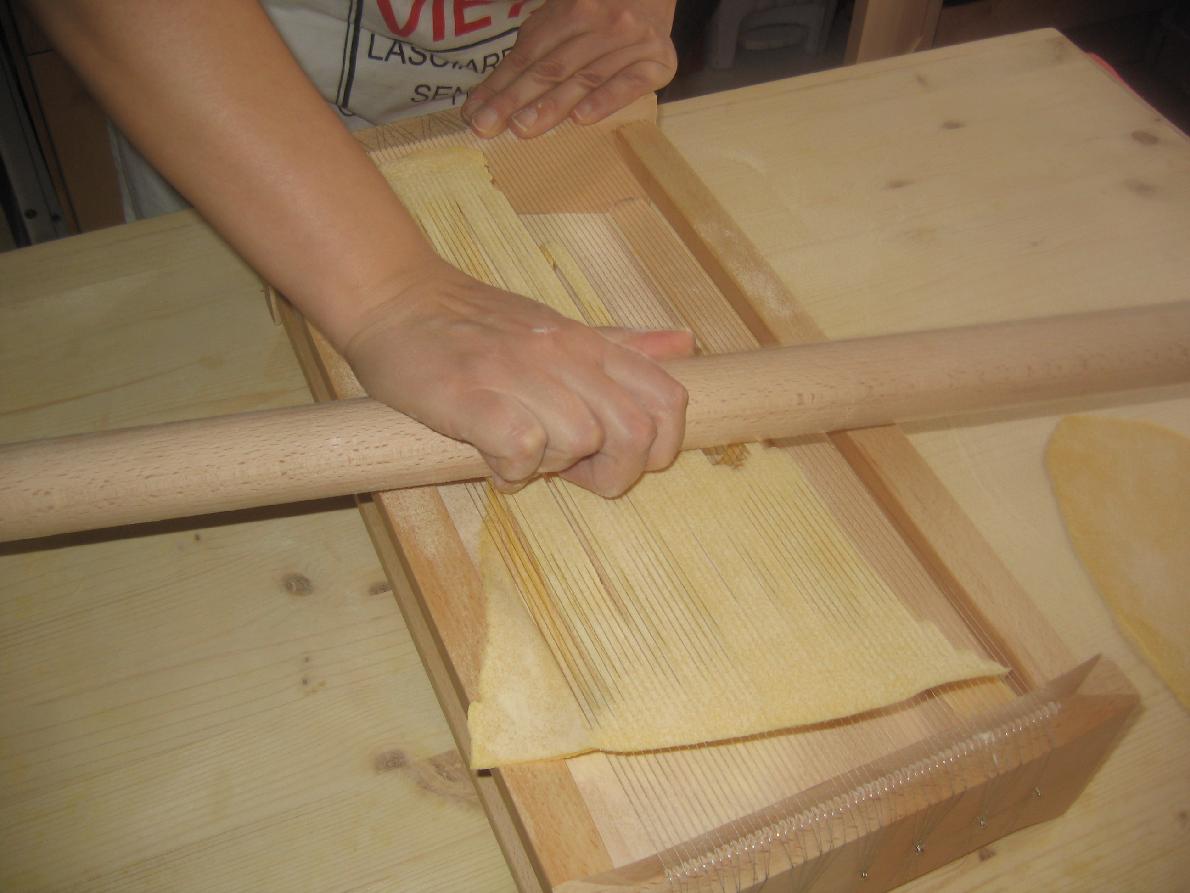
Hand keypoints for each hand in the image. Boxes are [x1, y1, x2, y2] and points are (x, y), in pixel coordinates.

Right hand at [343, 259, 693, 495]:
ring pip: (578, 440)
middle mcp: (562, 355)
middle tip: (568, 471)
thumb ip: (619, 345)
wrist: (394, 298)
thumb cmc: (474, 323)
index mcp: (588, 345)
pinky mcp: (469, 394)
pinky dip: (511, 468)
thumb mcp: (558, 327)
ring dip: (551, 465)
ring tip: (518, 452)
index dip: (658, 447)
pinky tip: (490, 457)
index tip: (618, 459)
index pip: (668, 399)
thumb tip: (684, 344)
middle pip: (632, 432)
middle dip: (610, 470)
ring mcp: (516, 371)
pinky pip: (521, 446)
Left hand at [461, 0, 677, 138]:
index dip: (500, 84)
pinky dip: (606, 100)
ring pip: (584, 77)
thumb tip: (488, 97)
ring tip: (523, 128)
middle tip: (489, 126)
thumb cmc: (604, 14)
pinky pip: (630, 84)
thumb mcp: (565, 18)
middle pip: (551, 67)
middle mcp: (599, 22)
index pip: (529, 54)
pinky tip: (582, 119)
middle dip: (516, 99)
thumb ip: (533, 51)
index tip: (474, 114)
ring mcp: (630, 42)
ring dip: (551, 105)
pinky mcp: (658, 62)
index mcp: (570, 10)